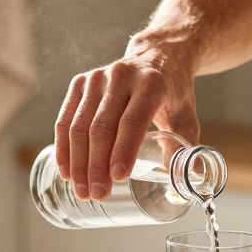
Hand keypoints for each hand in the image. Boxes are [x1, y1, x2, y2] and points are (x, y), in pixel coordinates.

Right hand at [53, 44, 198, 199]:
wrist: (157, 57)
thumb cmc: (172, 93)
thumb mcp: (186, 118)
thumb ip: (185, 149)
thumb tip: (186, 183)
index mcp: (151, 84)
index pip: (133, 121)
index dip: (124, 150)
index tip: (118, 178)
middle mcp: (121, 77)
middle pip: (102, 126)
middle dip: (97, 165)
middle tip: (98, 194)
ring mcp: (97, 78)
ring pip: (80, 125)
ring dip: (78, 163)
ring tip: (83, 191)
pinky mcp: (80, 82)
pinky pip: (66, 119)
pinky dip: (64, 149)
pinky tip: (67, 172)